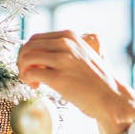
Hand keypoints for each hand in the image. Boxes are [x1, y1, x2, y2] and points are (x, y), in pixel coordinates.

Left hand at [17, 30, 134, 132]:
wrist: (112, 97)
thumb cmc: (97, 80)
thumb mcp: (82, 54)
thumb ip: (64, 49)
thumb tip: (37, 53)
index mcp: (70, 36)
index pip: (36, 38)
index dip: (29, 52)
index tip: (33, 65)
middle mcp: (66, 44)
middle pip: (28, 46)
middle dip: (22, 61)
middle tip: (28, 74)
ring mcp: (63, 60)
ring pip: (26, 57)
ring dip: (23, 70)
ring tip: (32, 81)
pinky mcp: (59, 78)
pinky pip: (31, 72)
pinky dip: (28, 79)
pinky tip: (37, 86)